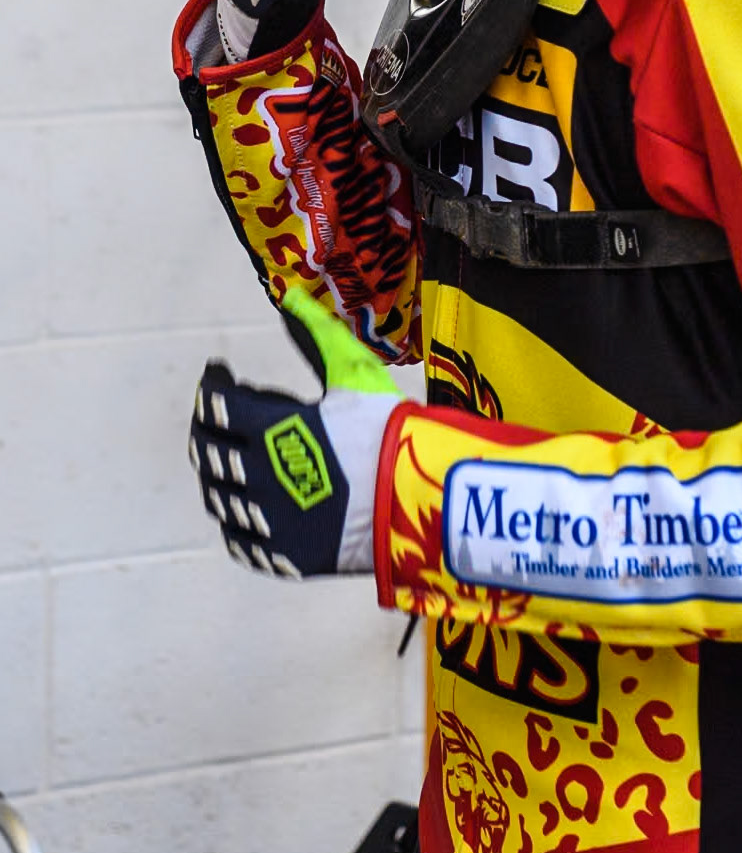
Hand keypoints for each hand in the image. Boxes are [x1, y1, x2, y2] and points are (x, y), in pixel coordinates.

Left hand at [190, 289, 403, 575]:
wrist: (423, 497)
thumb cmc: (388, 429)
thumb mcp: (352, 374)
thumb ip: (315, 336)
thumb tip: (289, 297)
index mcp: (270, 430)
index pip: (214, 405)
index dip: (211, 384)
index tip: (219, 372)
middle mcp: (259, 477)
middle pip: (206, 452)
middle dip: (206, 427)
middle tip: (219, 415)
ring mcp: (270, 521)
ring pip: (219, 498)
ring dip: (219, 473)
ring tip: (235, 457)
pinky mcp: (286, 555)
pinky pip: (241, 540)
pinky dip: (236, 520)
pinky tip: (249, 505)